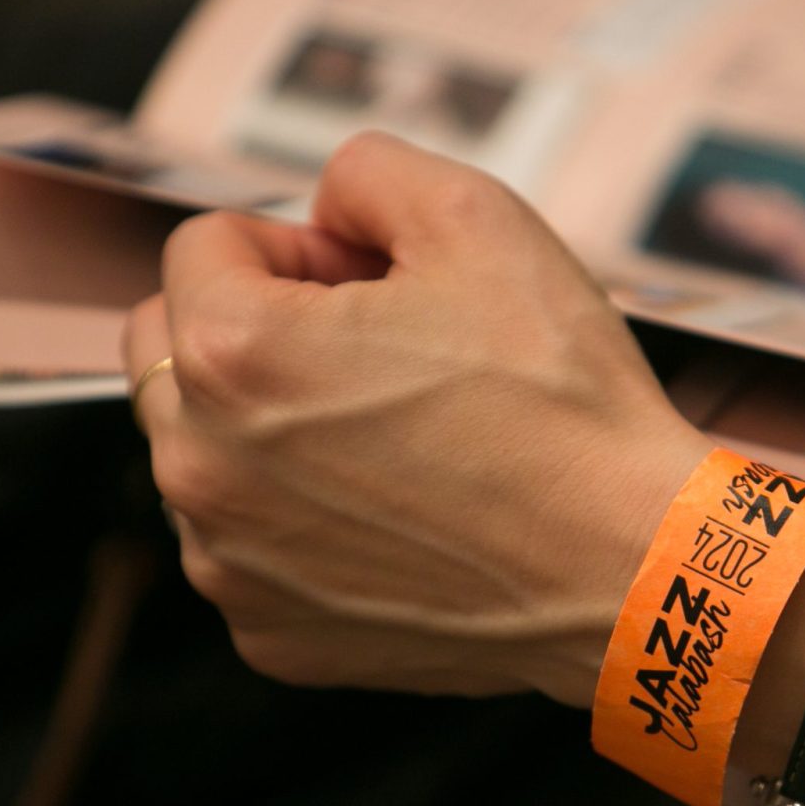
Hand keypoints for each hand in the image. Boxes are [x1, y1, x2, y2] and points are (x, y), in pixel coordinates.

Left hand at [123, 133, 711, 706]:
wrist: (632, 566)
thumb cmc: (560, 398)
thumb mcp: (479, 216)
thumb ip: (366, 170)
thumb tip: (324, 206)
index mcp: (228, 352)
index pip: (203, 247)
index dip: (303, 248)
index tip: (382, 287)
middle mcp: (199, 468)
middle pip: (172, 349)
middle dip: (258, 328)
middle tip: (380, 353)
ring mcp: (229, 566)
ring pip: (205, 453)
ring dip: (271, 428)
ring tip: (396, 439)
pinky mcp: (271, 635)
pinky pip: (250, 548)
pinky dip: (301, 523)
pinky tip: (399, 517)